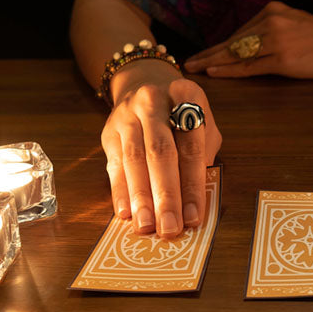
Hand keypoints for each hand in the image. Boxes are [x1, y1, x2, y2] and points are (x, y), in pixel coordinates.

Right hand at [100, 60, 221, 237]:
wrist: (145, 83)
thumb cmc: (183, 115)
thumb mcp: (203, 125)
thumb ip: (203, 156)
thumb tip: (194, 200)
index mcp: (186, 97)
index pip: (191, 147)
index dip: (192, 185)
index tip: (194, 217)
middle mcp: (153, 102)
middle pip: (160, 153)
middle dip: (165, 195)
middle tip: (169, 228)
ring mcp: (127, 116)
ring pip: (134, 160)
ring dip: (141, 198)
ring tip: (147, 226)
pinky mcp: (109, 132)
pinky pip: (114, 165)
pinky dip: (120, 191)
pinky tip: (126, 213)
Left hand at [184, 1, 312, 77]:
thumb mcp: (297, 25)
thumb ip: (274, 30)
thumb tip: (251, 46)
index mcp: (273, 11)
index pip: (239, 32)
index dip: (218, 45)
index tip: (202, 53)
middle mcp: (271, 21)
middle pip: (233, 41)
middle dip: (208, 53)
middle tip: (188, 63)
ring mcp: (277, 40)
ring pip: (237, 53)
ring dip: (213, 62)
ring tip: (194, 69)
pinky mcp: (284, 59)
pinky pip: (251, 66)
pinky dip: (230, 70)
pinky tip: (215, 72)